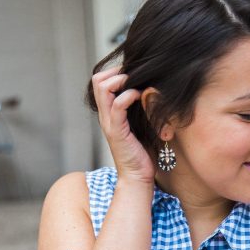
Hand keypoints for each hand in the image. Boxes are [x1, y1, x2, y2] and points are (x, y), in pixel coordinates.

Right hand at [91, 67, 156, 183]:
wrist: (137, 177)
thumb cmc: (142, 153)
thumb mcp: (141, 124)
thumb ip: (140, 108)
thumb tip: (152, 89)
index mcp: (109, 113)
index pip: (100, 81)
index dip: (114, 71)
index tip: (133, 73)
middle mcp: (105, 116)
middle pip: (97, 80)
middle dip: (116, 71)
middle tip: (134, 76)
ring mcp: (109, 123)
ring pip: (103, 88)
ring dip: (120, 79)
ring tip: (136, 83)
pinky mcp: (117, 131)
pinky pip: (117, 105)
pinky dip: (128, 95)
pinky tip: (139, 96)